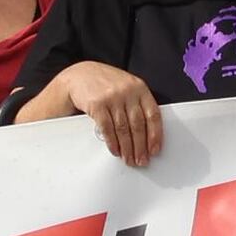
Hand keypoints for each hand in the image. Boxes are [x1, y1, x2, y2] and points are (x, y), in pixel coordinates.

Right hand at [39, 58, 164, 165]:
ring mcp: (112, 98)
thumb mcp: (127, 87)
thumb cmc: (106, 83)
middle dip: (140, 147)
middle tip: (141, 160)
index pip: (153, 115)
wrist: (80, 75)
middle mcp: (127, 92)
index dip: (155, 135)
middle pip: (138, 125)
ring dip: (127, 148)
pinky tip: (115, 150)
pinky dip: (112, 143)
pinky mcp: (97, 104)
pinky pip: (107, 129)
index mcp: (139, 88)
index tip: (155, 150)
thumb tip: (148, 134)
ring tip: (129, 159)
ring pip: (123, 129)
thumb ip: (138, 104)